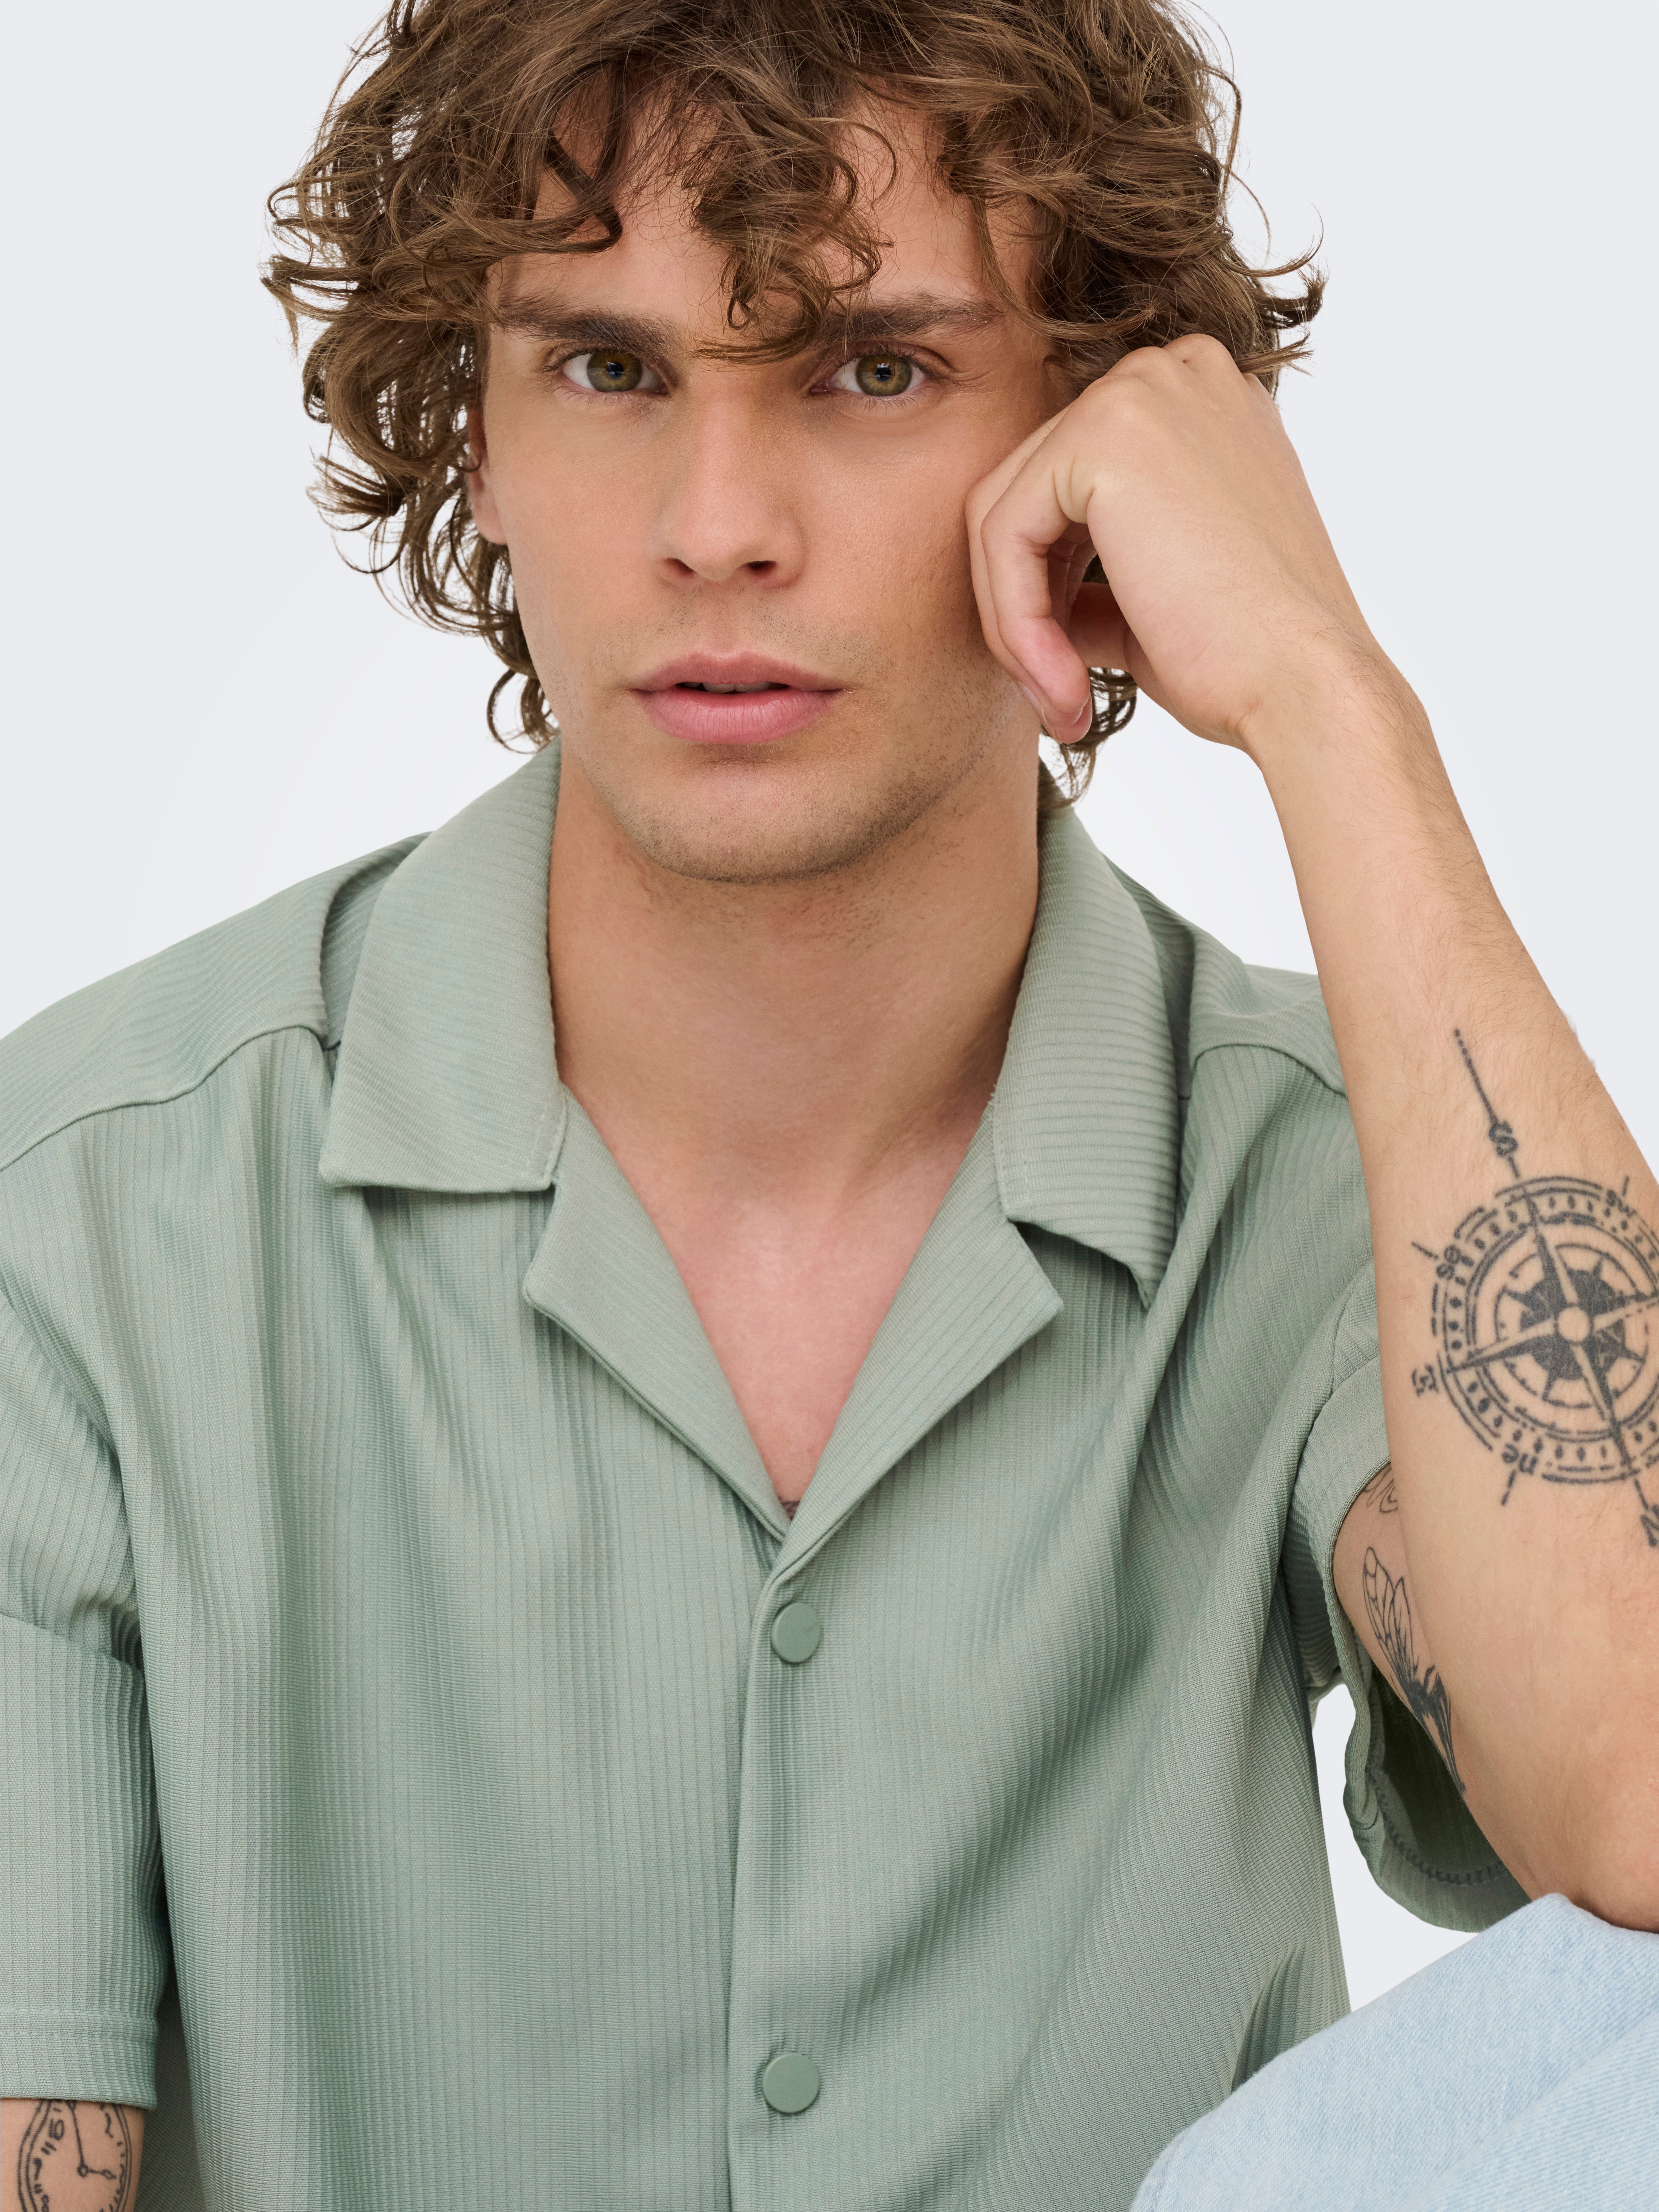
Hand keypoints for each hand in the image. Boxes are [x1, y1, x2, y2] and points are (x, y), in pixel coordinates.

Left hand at [965, 334, 1388, 758]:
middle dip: (1022, 606)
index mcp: (1195, 405)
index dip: (1046, 590)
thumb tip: (1023, 599)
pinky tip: (1061, 685)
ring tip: (1060, 701)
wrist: (1306, 685)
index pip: (1066, 487)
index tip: (1067, 676)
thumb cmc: (1247, 656)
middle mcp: (1169, 375)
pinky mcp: (1102, 434)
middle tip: (1056, 699)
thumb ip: (1087, 577)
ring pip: (1003, 513)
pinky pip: (1003, 532)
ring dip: (1015, 624)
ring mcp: (1138, 391)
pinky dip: (1014, 620)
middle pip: (1026, 491)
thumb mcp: (1151, 598)